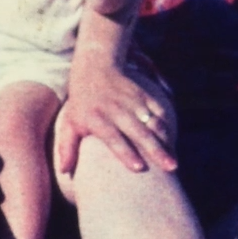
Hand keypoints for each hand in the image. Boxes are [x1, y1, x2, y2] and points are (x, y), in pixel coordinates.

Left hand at [54, 59, 175, 176]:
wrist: (95, 67)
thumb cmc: (81, 103)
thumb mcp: (69, 123)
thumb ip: (67, 148)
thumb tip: (64, 172)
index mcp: (97, 118)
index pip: (113, 137)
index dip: (126, 153)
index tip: (139, 168)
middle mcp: (116, 110)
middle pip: (139, 132)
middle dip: (155, 151)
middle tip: (170, 169)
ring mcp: (132, 101)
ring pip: (153, 123)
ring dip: (165, 142)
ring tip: (173, 162)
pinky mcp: (144, 95)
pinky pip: (159, 111)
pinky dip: (167, 126)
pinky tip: (171, 143)